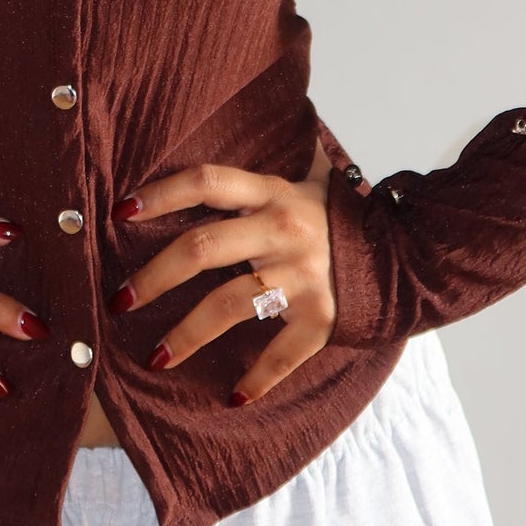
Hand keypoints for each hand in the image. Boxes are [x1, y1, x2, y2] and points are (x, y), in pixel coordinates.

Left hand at [105, 141, 338, 406]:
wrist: (405, 255)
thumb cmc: (338, 218)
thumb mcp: (305, 180)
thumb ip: (264, 170)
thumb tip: (233, 129)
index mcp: (273, 193)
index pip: (207, 182)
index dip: (161, 193)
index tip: (120, 212)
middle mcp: (283, 231)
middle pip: (203, 248)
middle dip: (154, 276)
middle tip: (120, 299)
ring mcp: (302, 277)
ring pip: (229, 306)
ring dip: (186, 334)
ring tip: (154, 359)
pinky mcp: (322, 320)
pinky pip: (282, 354)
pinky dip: (257, 378)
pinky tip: (233, 396)